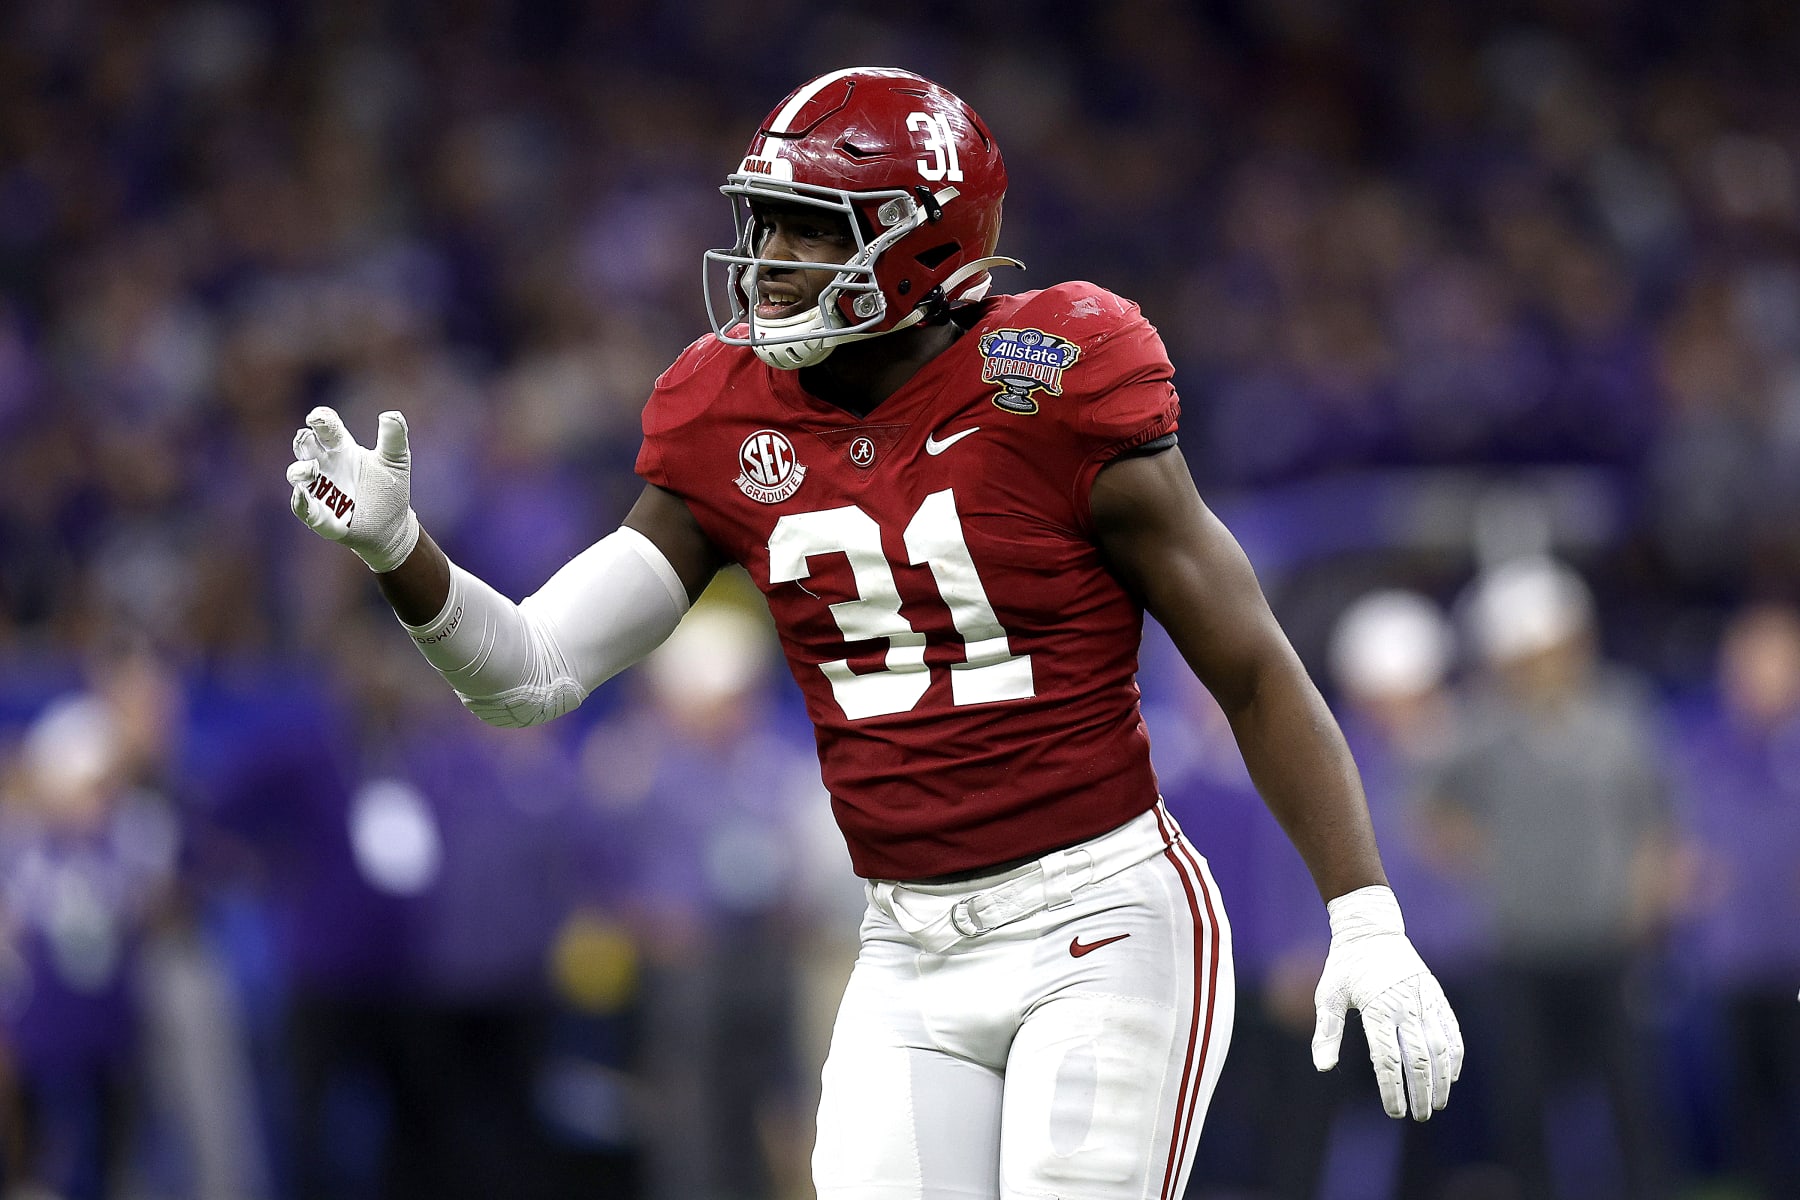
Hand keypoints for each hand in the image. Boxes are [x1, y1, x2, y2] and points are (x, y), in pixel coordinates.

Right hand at [286, 406, 419, 572]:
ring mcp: (320, 490)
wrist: (394, 526)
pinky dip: (299, 500)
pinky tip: (301, 493)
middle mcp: (326, 466)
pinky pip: (302, 507)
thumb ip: (393, 438)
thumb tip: (391, 414)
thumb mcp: (396, 461)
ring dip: (299, 470)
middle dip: (304, 440)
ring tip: (311, 468)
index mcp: (343, 449)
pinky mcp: (320, 515)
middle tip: (307, 435)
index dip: (320, 419)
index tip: (318, 417)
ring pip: (297, 475)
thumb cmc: (390, 488)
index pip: (326, 428)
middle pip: (305, 447)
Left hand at [1312, 885, 1462, 1120]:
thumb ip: (1326, 1032)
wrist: (1371, 930)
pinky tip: (1452, 1075)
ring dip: (1442, 1080)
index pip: (1387, 1060)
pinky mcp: (1436, 996)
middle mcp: (1404, 1006)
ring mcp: (1424, 1001)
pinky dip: (1455, 1056)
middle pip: (1419, 1060)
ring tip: (1437, 1103)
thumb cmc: (1345, 966)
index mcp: (1376, 1008)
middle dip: (1421, 1093)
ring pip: (1441, 1049)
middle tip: (1419, 1115)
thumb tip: (1322, 1067)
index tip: (1394, 1112)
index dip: (1393, 1090)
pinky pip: (1451, 1031)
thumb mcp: (1328, 995)